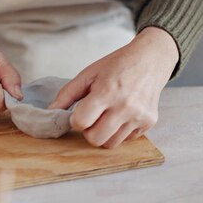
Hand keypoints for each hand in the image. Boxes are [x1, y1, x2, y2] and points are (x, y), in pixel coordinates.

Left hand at [49, 27, 178, 147]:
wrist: (150, 59)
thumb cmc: (118, 64)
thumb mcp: (89, 73)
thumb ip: (67, 93)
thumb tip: (51, 111)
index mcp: (107, 92)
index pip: (81, 122)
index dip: (76, 119)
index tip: (80, 112)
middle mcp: (125, 107)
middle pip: (95, 139)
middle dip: (89, 131)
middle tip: (93, 116)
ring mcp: (139, 116)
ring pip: (111, 143)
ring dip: (104, 133)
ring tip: (108, 115)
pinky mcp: (149, 122)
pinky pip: (127, 139)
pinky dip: (120, 131)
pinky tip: (123, 114)